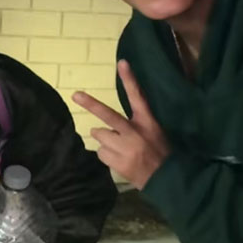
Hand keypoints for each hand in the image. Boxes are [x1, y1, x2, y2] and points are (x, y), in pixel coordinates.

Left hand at [73, 60, 169, 188]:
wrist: (166, 179)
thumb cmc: (160, 153)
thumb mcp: (155, 132)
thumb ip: (134, 124)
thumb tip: (103, 126)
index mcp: (147, 121)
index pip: (138, 97)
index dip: (129, 79)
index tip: (121, 63)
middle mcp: (134, 132)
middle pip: (108, 115)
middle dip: (90, 104)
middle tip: (75, 95)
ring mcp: (125, 147)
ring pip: (100, 136)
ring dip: (105, 140)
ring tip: (120, 148)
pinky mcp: (117, 161)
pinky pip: (101, 152)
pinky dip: (106, 155)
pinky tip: (119, 159)